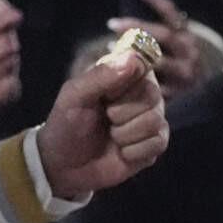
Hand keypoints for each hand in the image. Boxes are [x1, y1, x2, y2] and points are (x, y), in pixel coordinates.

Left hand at [37, 50, 169, 198]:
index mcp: (123, 72)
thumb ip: (101, 75)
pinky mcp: (155, 144)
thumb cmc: (67, 124)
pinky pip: (157, 144)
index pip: (142, 65)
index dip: (123, 83)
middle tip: (105, 117)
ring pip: (155, 120)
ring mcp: (151, 118)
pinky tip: (120, 151)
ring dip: (124, 134)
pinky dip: (132, 152)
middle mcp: (143, 92)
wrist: (65, 165)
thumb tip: (133, 57)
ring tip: (111, 135)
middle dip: (120, 112)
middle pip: (152, 94)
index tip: (106, 95)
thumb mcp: (74, 96)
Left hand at [106, 0, 210, 99]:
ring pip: (159, 61)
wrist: (213, 97)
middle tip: (111, 22)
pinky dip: (138, 82)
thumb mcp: (177, 46)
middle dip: (135, 27)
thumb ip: (158, 34)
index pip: (169, 10)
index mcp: (186, 34)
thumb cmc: (182, 68)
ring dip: (134, 56)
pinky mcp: (182, 94)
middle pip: (162, 34)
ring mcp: (187, 73)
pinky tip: (121, 81)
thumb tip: (128, 17)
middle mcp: (190, 50)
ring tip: (111, 51)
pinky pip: (158, 87)